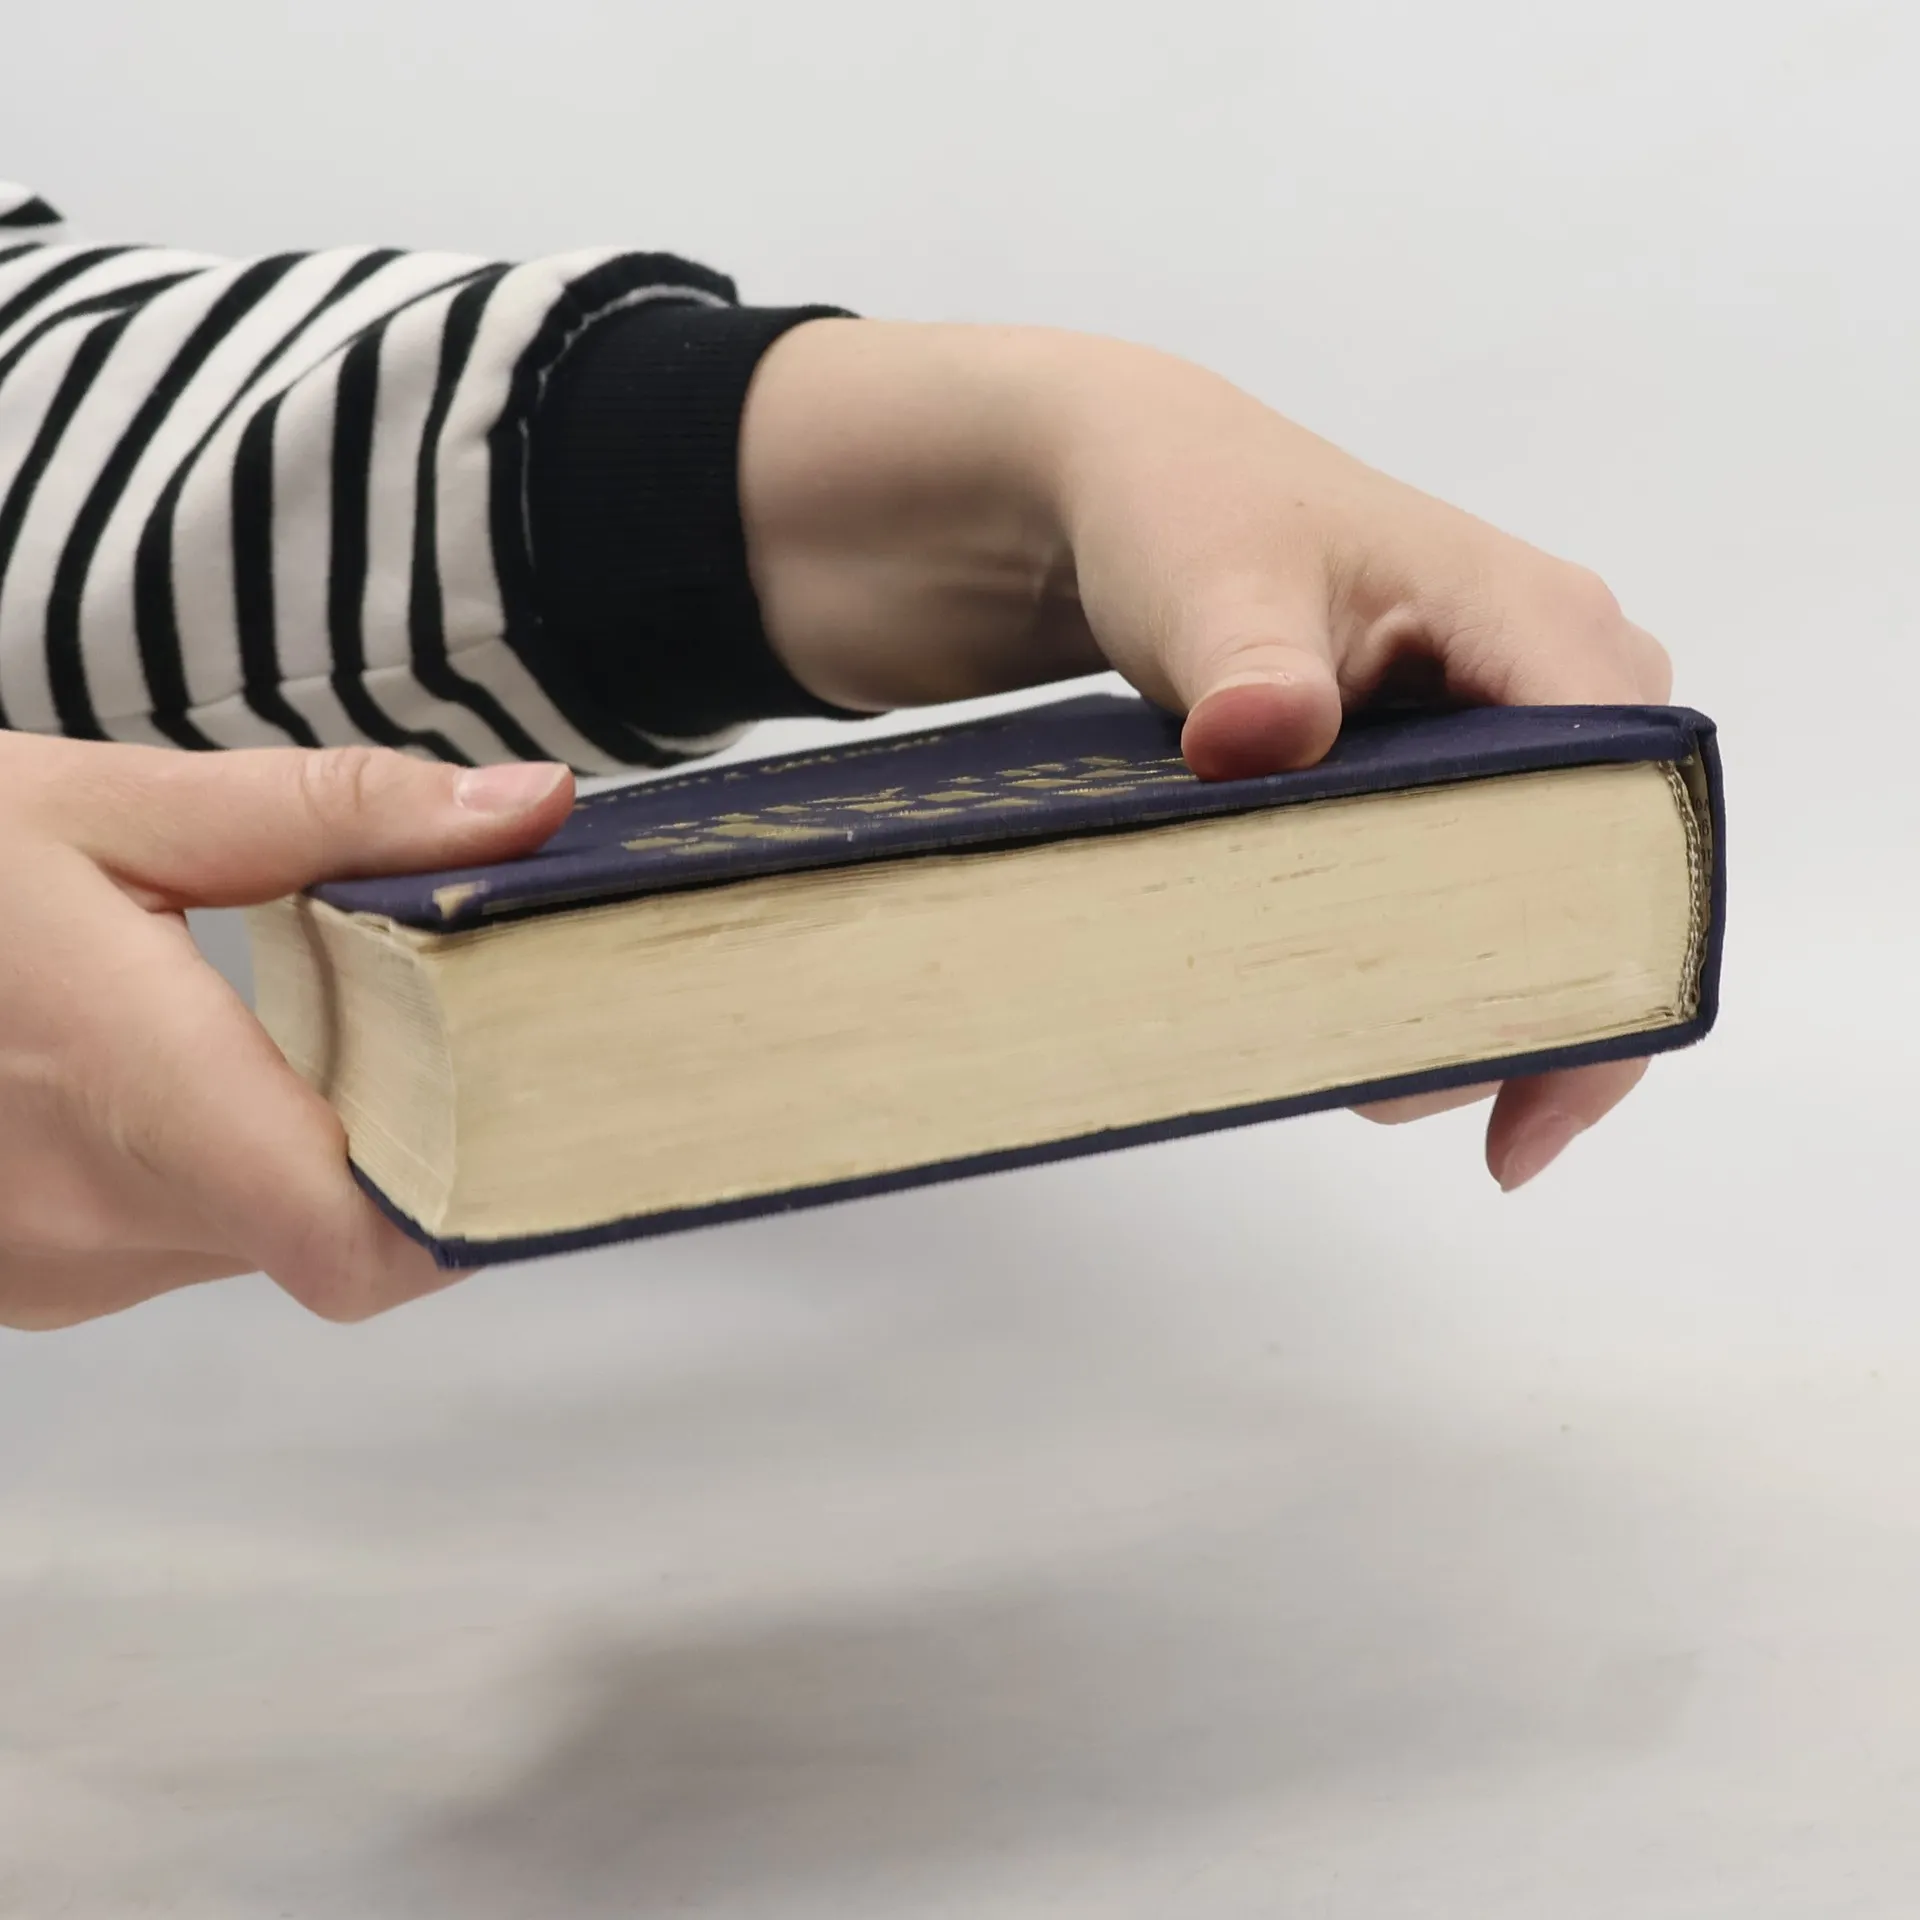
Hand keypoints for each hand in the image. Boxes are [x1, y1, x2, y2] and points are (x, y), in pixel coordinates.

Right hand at [0, 735, 571, 1329]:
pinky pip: (175, 1244)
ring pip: (257, 1238)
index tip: (530, 1125)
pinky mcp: (21, 1279)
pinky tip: (186, 1073)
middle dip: (405, 1142)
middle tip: (442, 1027)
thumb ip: (341, 813)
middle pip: (329, 1232)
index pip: (353, 1245)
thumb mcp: (118, 802)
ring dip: (301, 1151)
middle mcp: (88, 1223)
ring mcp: (45, 1269)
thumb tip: (533, 809)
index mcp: (129, 1096)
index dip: (465, 1206)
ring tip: (290, 1029)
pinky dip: (215, 1172)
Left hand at [740, 321, 1671, 1189]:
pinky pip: (1481, 880)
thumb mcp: (1211, 579)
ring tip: (1354, 1073)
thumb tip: (1264, 737)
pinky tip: (1352, 1018)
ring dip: (1473, 997)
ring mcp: (1509, 727)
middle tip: (1399, 1097)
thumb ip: (1249, 661)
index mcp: (1537, 624)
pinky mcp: (1449, 765)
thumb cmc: (1188, 511)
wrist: (1133, 490)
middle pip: (1607, 884)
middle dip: (1531, 1011)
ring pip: (1546, 895)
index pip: (1635, 818)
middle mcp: (1556, 680)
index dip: (1608, 974)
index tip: (1528, 1112)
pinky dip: (1432, 957)